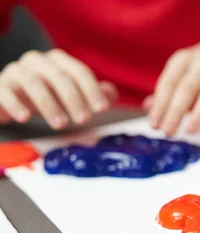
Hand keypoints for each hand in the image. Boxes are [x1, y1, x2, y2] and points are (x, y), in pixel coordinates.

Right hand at [0, 50, 117, 128]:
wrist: (10, 101)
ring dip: (49, 104)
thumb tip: (109, 95)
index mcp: (58, 61)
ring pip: (33, 83)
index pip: (79, 71)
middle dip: (74, 98)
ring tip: (61, 124)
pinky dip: (15, 104)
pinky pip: (6, 91)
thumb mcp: (72, 97)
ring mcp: (16, 71)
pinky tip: (24, 118)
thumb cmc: (48, 97)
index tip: (102, 109)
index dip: (92, 90)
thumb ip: (93, 94)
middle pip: (59, 76)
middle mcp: (37, 61)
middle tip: (84, 119)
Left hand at [147, 38, 199, 134]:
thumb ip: (169, 92)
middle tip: (168, 131)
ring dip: (199, 111)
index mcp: (185, 59)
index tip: (155, 125)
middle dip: (176, 111)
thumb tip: (148, 107)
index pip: (169, 82)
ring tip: (190, 130)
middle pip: (188, 87)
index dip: (161, 104)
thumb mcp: (186, 76)